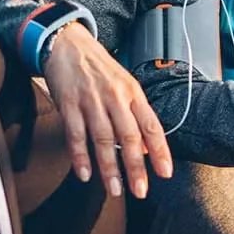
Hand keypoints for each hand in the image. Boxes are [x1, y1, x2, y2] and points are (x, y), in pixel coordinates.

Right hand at [41, 23, 172, 198]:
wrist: (68, 43)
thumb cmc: (99, 68)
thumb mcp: (125, 85)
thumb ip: (136, 115)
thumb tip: (148, 148)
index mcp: (132, 93)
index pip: (151, 125)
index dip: (160, 150)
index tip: (165, 173)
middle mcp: (114, 97)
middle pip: (129, 136)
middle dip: (136, 167)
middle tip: (140, 191)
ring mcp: (91, 101)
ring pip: (103, 139)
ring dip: (109, 168)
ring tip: (115, 190)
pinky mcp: (68, 104)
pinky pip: (75, 135)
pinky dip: (79, 156)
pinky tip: (85, 174)